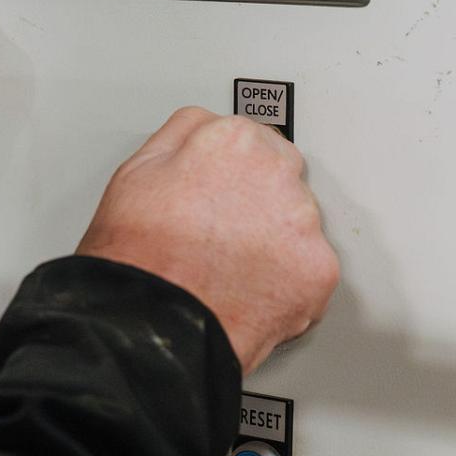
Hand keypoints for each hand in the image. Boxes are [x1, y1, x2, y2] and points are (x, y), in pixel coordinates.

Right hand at [77, 107, 338, 372]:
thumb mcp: (136, 168)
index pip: (253, 140)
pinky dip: (289, 283)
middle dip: (260, 201)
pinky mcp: (318, 273)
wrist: (151, 326)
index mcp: (233, 140)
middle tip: (223, 232)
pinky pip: (310, 271)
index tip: (222, 190)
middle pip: (283, 178)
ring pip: (299, 225)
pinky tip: (251, 290)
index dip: (232, 171)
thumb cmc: (137, 256)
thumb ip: (184, 133)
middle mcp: (277, 173)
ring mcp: (303, 225)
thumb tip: (206, 128)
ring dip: (277, 241)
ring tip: (233, 268)